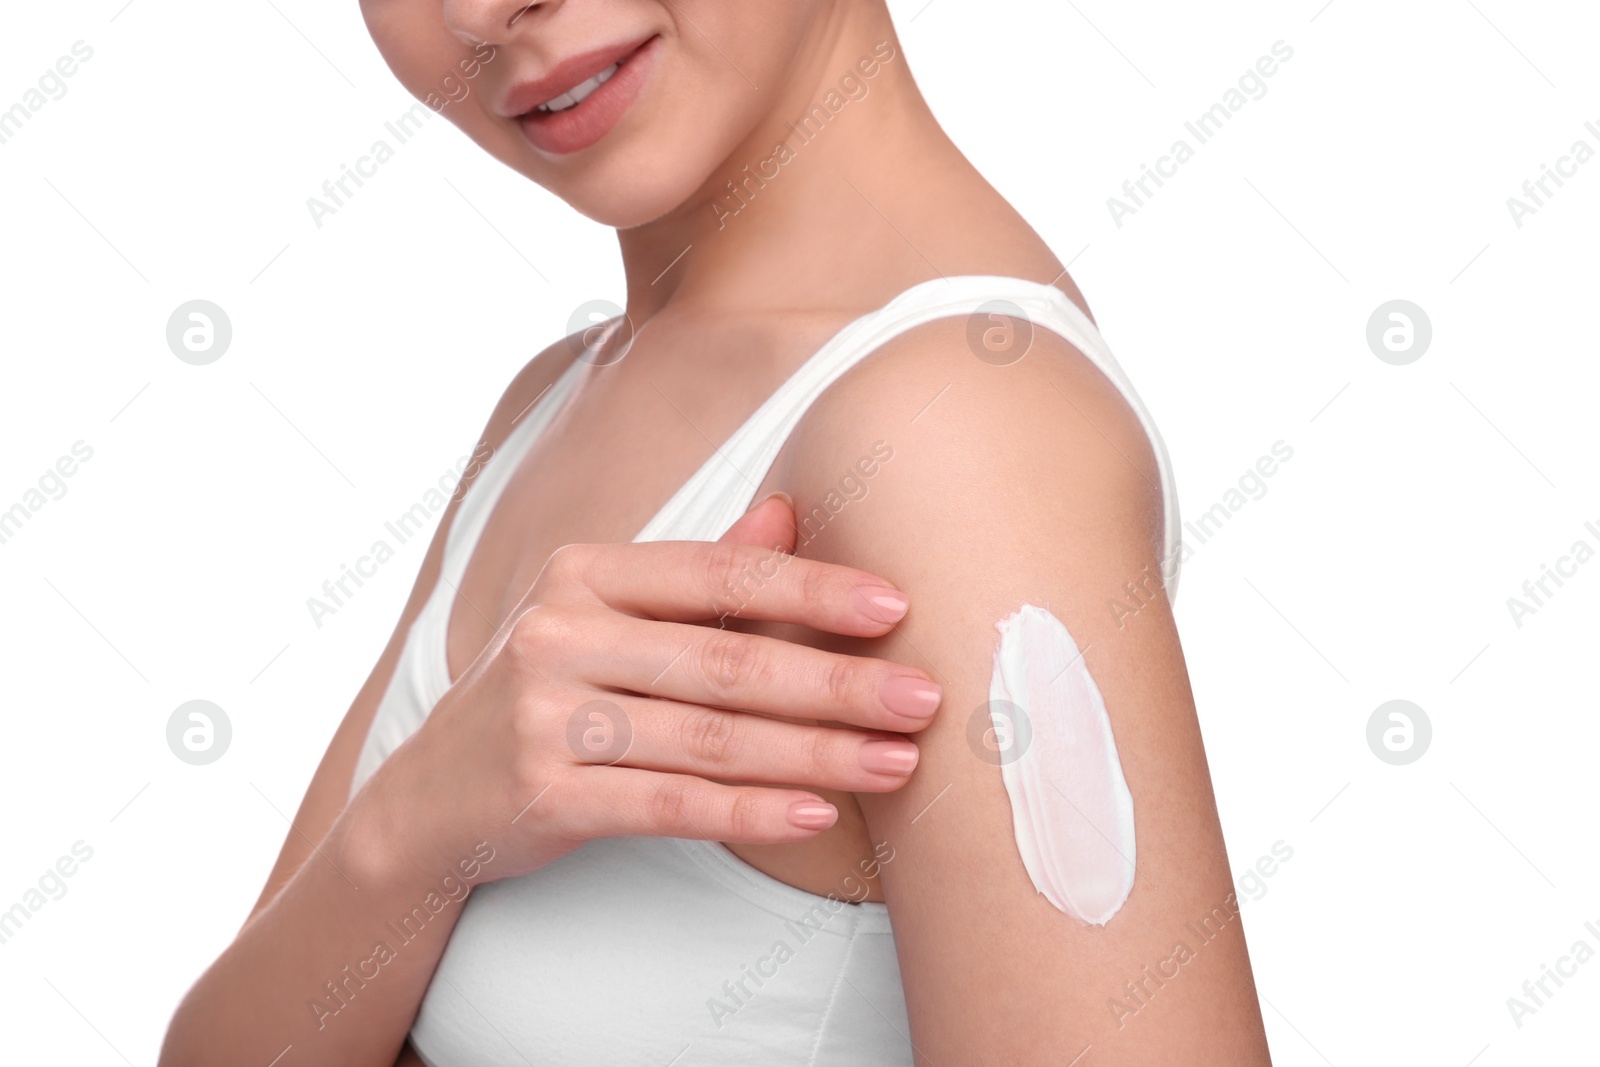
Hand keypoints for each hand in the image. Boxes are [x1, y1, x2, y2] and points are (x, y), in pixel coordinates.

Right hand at [355, 492, 941, 884]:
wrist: (429, 796)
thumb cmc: (546, 693)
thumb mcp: (605, 617)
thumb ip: (698, 575)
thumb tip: (788, 511)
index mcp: (584, 573)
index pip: (717, 573)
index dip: (811, 589)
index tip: (895, 606)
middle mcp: (559, 633)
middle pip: (727, 660)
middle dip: (838, 682)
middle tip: (923, 698)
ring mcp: (545, 716)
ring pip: (710, 737)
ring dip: (817, 754)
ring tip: (896, 763)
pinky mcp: (543, 795)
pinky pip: (670, 804)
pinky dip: (750, 811)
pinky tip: (815, 814)